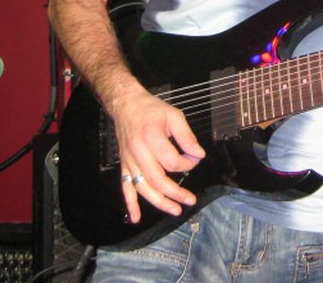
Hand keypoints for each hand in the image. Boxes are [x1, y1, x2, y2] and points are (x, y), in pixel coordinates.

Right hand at [108, 87, 206, 223]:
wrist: (126, 104)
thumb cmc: (150, 109)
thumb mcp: (174, 116)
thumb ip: (187, 136)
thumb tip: (198, 154)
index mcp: (151, 138)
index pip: (172, 161)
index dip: (187, 163)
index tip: (194, 159)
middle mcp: (138, 152)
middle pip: (158, 180)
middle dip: (176, 193)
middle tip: (190, 200)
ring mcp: (129, 161)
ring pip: (144, 188)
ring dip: (159, 202)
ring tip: (175, 210)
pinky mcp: (124, 165)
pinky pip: (126, 187)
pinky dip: (130, 204)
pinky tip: (136, 218)